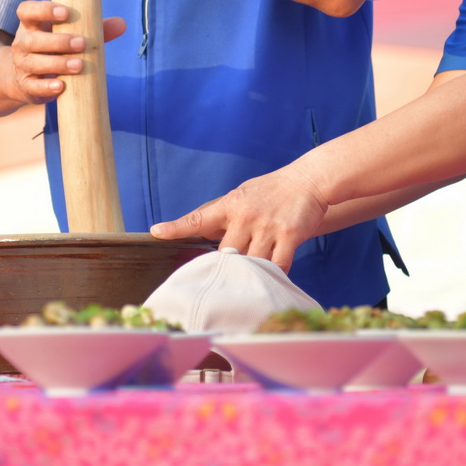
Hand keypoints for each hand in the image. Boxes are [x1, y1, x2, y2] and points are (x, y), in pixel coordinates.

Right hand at [7, 1, 126, 104]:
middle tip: (81, 43)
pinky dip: (46, 87)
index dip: (43, 10)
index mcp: (32, 24)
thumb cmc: (54, 49)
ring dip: (57, 63)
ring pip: (34, 62)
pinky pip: (33, 86)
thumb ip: (94, 28)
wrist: (26, 78)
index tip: (65, 12)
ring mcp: (22, 65)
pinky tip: (61, 86)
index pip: (27, 11)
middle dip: (58, 41)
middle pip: (32, 39)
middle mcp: (22, 43)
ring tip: (79, 65)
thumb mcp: (68, 34)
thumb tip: (122, 24)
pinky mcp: (26, 86)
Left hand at [151, 165, 331, 272]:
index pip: (198, 218)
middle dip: (224, 267)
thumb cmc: (272, 190)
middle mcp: (246, 215)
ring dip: (248, 275)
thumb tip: (201, 231)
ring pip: (250, 263)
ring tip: (246, 285)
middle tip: (222, 280)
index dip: (176, 227)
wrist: (309, 180)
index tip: (156, 232)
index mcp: (231, 204)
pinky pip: (277, 266)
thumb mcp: (243, 195)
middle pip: (226, 252)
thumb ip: (223, 214)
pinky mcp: (289, 235)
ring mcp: (268, 226)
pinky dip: (273, 276)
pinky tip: (272, 280)